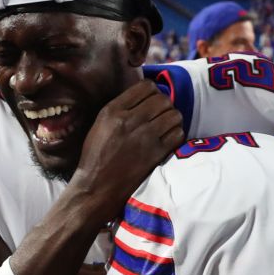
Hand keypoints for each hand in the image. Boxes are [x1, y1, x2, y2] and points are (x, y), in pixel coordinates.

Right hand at [69, 80, 184, 223]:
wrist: (97, 187)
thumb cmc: (95, 157)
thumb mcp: (100, 125)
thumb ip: (120, 109)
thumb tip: (143, 99)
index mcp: (113, 110)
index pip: (146, 87)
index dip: (153, 92)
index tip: (152, 101)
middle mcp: (130, 120)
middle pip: (163, 99)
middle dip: (165, 106)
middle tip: (160, 115)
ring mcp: (145, 136)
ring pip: (174, 115)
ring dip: (172, 119)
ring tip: (166, 127)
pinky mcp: (156, 153)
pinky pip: (177, 134)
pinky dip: (176, 135)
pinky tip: (168, 139)